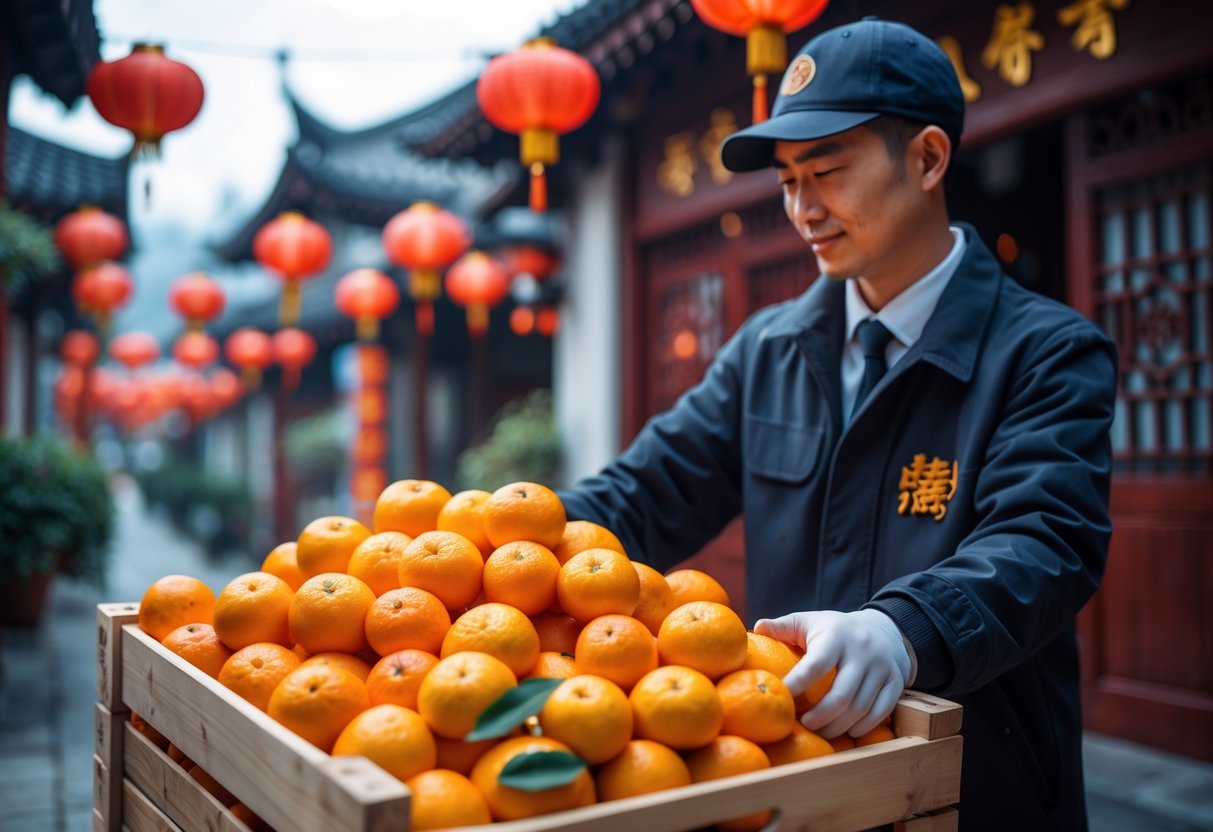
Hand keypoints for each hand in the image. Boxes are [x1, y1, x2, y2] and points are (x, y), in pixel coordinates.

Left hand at [754, 609, 914, 738]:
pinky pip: (880, 712)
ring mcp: (882, 668)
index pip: (815, 665)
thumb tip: (756, 628)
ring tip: (820, 730)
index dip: (797, 684)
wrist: (884, 629)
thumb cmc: (835, 630)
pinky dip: (862, 727)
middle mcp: (862, 652)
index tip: (782, 699)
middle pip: (841, 695)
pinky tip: (846, 731)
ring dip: (838, 726)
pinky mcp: (896, 683)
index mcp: (836, 636)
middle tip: (803, 724)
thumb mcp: (810, 621)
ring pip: (860, 708)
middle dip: (819, 716)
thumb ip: (783, 626)